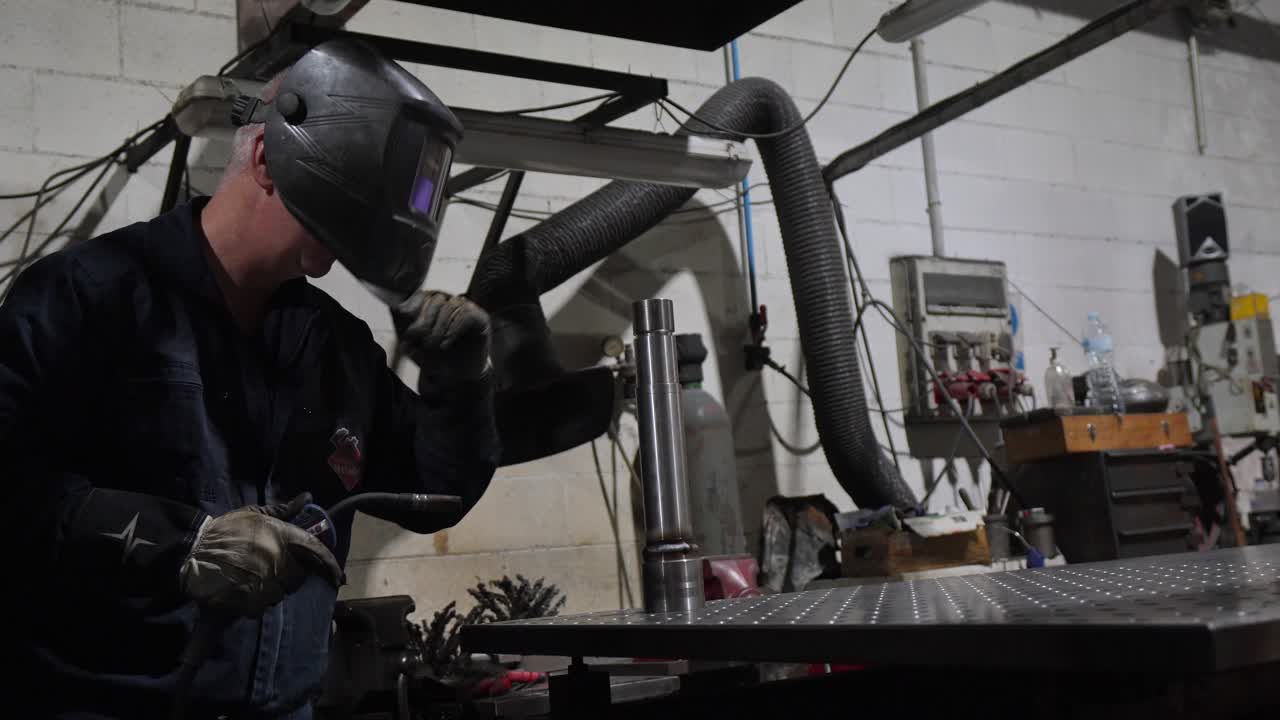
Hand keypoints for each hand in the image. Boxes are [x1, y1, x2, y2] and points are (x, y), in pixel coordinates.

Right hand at [180, 493, 341, 616]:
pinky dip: (255, 603)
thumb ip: (283, 510)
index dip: (330, 566)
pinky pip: (260, 607)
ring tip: (252, 579)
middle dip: (290, 576)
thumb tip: (307, 498)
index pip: (316, 552)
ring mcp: (264, 583)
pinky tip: (243, 594)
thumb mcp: (253, 515)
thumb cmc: (224, 530)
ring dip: (271, 590)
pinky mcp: (248, 602)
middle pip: (298, 577)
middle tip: (271, 571)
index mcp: (283, 537)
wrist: (191, 550)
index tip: (337, 578)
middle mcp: (278, 561)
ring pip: (280, 594)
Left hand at [397, 290, 490, 381]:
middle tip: (422, 339)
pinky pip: (466, 315)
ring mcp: (467, 309)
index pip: (423, 294)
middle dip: (426, 319)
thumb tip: (395, 309)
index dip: (414, 302)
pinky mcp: (481, 318)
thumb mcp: (415, 347)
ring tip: (435, 345)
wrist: (459, 376)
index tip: (404, 314)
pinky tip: (446, 344)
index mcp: (434, 305)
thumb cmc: (438, 358)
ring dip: (440, 326)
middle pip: (436, 298)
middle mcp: (451, 303)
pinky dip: (454, 330)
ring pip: (451, 305)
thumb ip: (404, 330)